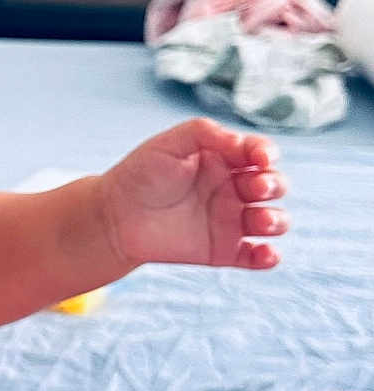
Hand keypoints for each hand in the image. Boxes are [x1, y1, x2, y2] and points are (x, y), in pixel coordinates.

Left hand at [97, 117, 288, 269]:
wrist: (113, 216)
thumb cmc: (139, 174)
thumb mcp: (168, 144)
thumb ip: (204, 133)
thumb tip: (241, 142)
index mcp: (223, 159)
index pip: (259, 153)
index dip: (266, 153)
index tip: (260, 158)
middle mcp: (232, 189)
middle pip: (273, 185)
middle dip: (275, 185)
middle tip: (256, 187)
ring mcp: (230, 220)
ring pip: (273, 220)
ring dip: (276, 220)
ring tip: (259, 221)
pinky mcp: (223, 250)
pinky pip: (256, 257)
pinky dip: (268, 257)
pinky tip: (265, 254)